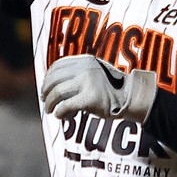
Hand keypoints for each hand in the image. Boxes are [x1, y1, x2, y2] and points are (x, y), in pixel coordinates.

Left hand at [40, 55, 157, 123]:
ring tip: (50, 110)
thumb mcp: (96, 72)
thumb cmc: (112, 88)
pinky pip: (65, 106)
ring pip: (57, 92)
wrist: (132, 98)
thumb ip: (79, 73)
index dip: (48, 78)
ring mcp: (88, 83)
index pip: (58, 66)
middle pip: (54, 79)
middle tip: (45, 100)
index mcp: (85, 60)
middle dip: (46, 91)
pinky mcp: (90, 99)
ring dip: (50, 103)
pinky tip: (61, 116)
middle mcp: (85, 69)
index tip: (46, 87)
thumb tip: (54, 83)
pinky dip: (59, 112)